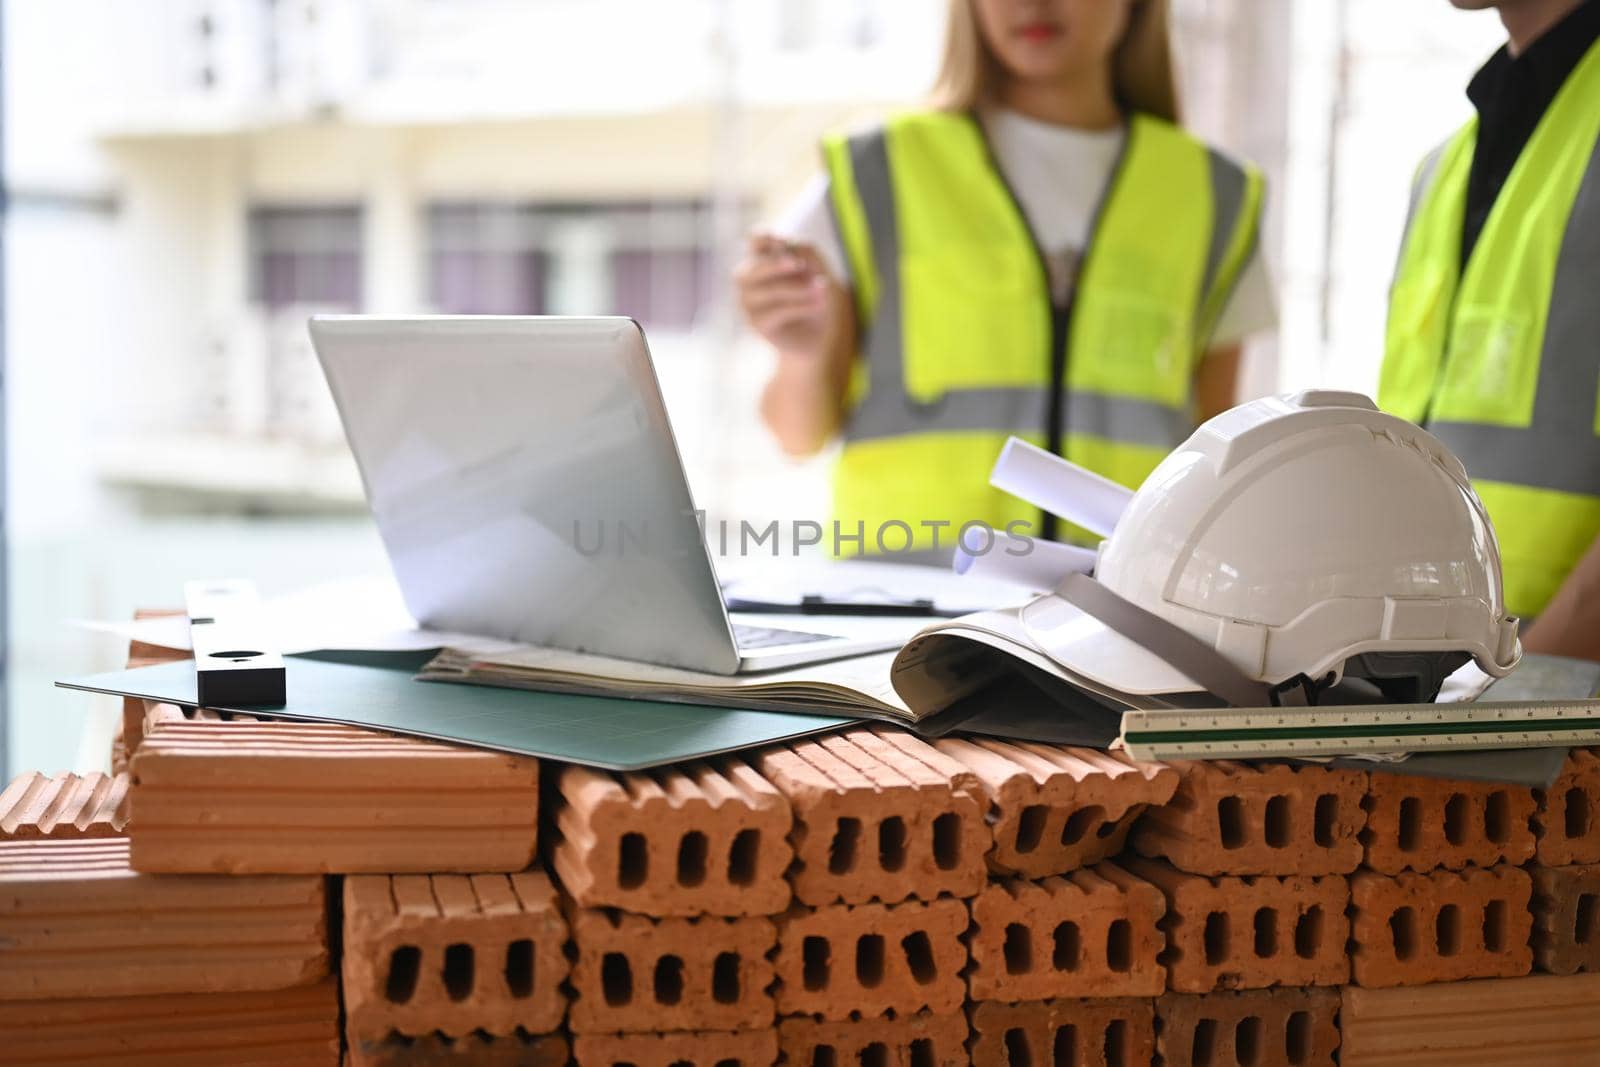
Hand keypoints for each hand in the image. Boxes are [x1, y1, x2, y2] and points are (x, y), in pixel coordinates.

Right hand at [735, 233, 834, 358]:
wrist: (816, 334)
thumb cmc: (814, 296)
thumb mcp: (818, 271)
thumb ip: (807, 255)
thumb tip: (794, 254)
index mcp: (762, 259)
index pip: (755, 242)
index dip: (764, 239)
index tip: (781, 242)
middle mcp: (748, 280)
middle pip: (754, 268)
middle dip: (776, 265)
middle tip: (799, 264)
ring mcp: (748, 303)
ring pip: (770, 290)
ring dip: (798, 288)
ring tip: (822, 288)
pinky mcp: (756, 324)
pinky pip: (778, 311)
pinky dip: (801, 306)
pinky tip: (820, 304)